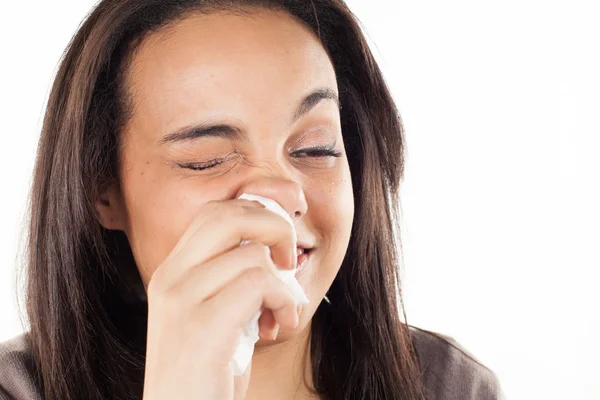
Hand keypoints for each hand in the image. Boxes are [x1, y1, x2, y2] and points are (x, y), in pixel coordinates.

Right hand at [142, 199, 299, 399]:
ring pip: (253, 254)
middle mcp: (169, 278)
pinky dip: (284, 302)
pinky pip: (260, 283)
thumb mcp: (215, 314)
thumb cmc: (208, 372)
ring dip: (284, 284)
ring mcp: (180, 300)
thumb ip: (231, 278)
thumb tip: (273, 244)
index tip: (279, 245)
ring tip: (281, 313)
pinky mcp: (201, 326)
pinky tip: (279, 326)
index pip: (215, 213)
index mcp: (171, 272)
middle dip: (274, 228)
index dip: (257, 214)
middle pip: (230, 215)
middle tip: (289, 261)